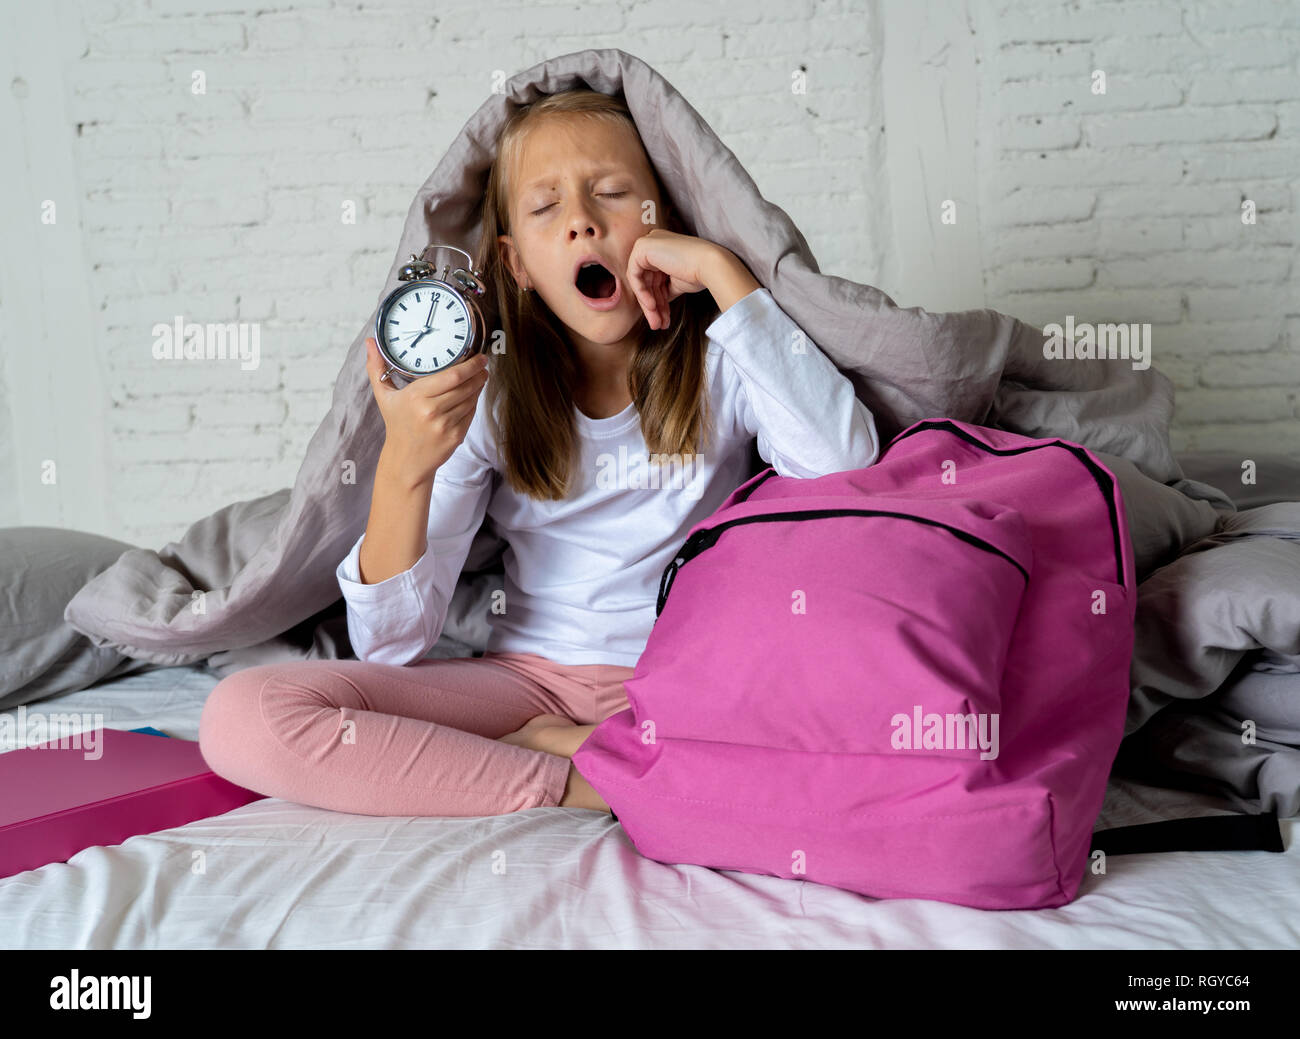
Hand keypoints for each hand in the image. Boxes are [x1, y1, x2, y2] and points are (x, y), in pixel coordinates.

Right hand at [364, 337, 489, 486]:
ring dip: (478, 386)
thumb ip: (376, 367)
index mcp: (416, 396)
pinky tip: (473, 395)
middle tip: (483, 364)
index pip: (451, 376)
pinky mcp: (456, 436)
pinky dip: (474, 402)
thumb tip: (369, 342)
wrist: (405, 460)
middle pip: (465, 385)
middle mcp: (431, 411)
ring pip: (471, 399)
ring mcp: (445, 425)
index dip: (470, 365)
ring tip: (480, 377)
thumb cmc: (397, 424)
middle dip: (478, 373)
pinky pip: (471, 413)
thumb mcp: (384, 396)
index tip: (479, 357)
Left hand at [626, 229, 725, 330]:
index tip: (664, 318)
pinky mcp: (642, 247)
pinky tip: (652, 307)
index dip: (658, 301)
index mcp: (662, 248)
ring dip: (649, 305)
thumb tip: (653, 304)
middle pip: (646, 281)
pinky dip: (642, 293)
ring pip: (640, 282)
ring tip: (657, 323)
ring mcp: (646, 243)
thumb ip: (662, 289)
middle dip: (653, 306)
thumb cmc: (699, 273)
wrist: (710, 265)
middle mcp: (653, 242)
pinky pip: (634, 276)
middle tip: (658, 325)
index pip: (654, 278)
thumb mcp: (676, 283)